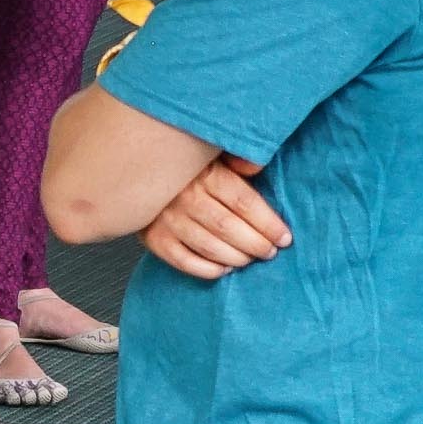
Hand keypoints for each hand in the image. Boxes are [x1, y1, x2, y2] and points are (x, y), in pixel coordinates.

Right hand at [142, 154, 289, 280]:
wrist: (138, 173)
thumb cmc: (188, 168)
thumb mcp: (214, 153)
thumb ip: (238, 158)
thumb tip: (257, 167)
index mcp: (205, 174)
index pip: (244, 204)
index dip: (269, 224)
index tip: (284, 238)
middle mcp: (184, 197)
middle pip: (229, 228)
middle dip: (257, 245)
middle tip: (270, 251)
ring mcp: (166, 220)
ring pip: (209, 247)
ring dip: (236, 258)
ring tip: (250, 259)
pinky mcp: (153, 238)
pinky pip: (183, 261)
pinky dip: (207, 269)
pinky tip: (224, 268)